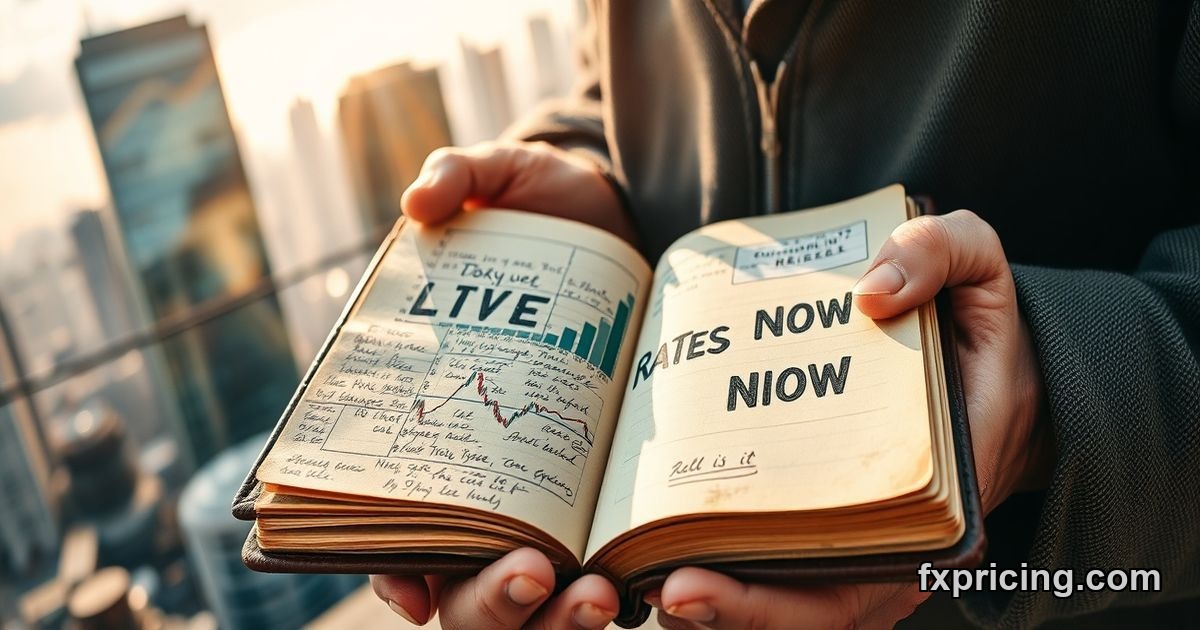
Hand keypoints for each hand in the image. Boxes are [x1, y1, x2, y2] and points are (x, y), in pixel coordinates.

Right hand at [372, 141, 630, 627]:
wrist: (620, 220)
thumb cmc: (540, 204)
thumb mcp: (500, 178)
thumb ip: (459, 176)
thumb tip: (422, 205)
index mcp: (424, 413)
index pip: (387, 518)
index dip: (390, 563)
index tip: (418, 584)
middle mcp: (476, 469)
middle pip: (462, 580)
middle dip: (489, 599)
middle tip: (533, 575)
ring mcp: (541, 488)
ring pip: (530, 595)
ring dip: (553, 616)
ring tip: (596, 595)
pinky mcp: (600, 489)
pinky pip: (599, 566)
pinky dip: (610, 591)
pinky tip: (640, 587)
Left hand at [651, 210, 1054, 628]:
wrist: (1001, 375)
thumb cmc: (983, 334)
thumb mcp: (982, 269)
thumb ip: (939, 252)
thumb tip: (871, 292)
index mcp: (943, 498)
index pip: (858, 576)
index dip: (774, 600)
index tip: (697, 584)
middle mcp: (906, 541)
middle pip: (814, 609)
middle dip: (734, 612)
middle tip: (664, 592)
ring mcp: (874, 547)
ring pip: (795, 606)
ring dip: (725, 610)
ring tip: (649, 586)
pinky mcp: (845, 534)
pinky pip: (787, 577)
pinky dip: (736, 580)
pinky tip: (671, 560)